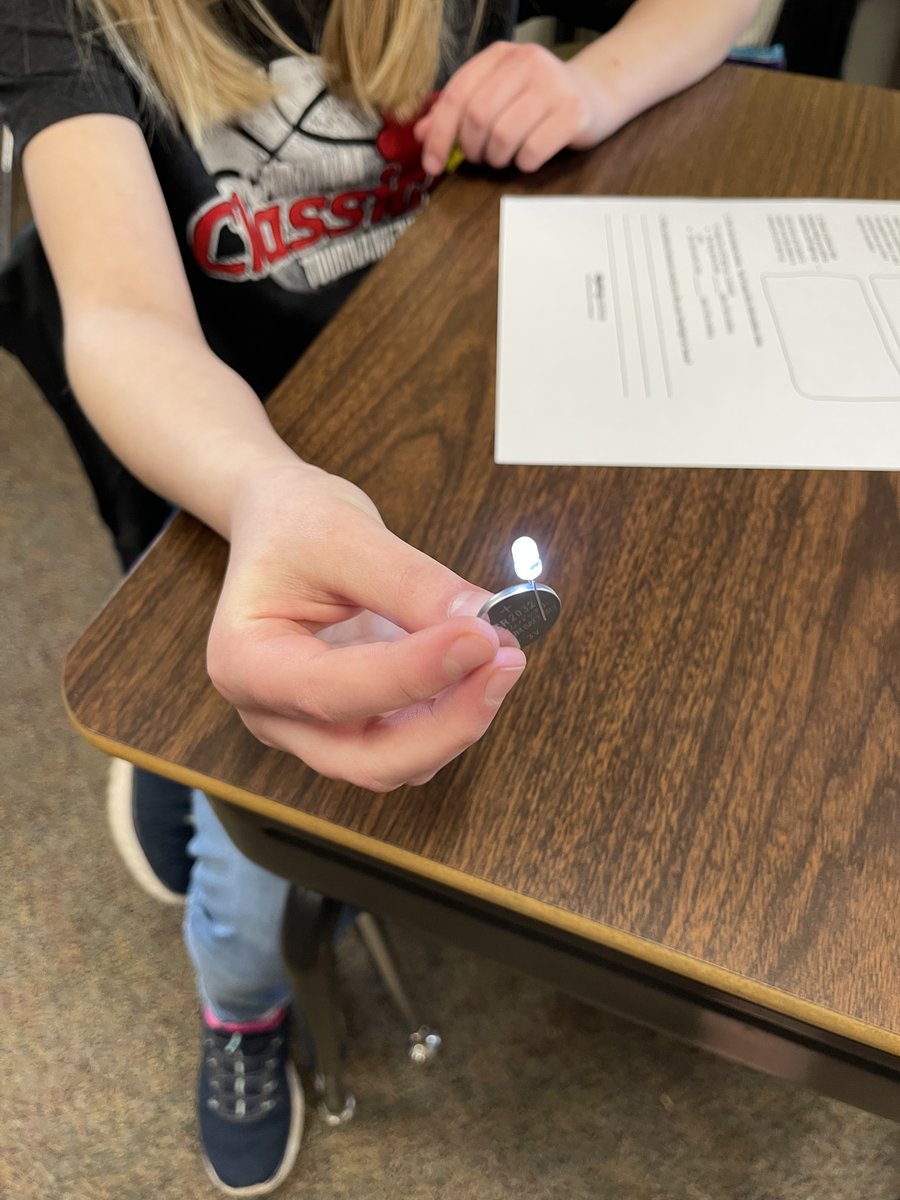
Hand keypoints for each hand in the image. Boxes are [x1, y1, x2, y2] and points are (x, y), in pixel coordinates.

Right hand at [206, 462, 526, 791]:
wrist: (280, 523)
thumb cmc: (294, 524)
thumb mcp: (347, 534)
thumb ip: (412, 585)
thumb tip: (483, 625)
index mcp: (246, 664)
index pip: (332, 692)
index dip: (413, 674)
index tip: (481, 637)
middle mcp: (273, 713)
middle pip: (367, 759)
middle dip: (447, 723)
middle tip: (507, 659)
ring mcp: (313, 729)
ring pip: (397, 762)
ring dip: (459, 719)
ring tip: (503, 650)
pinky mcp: (355, 724)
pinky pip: (412, 741)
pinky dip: (454, 711)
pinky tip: (482, 663)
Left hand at [415, 41, 614, 174]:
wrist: (594, 95)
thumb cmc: (538, 101)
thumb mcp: (497, 96)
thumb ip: (459, 111)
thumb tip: (421, 133)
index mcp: (500, 56)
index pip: (457, 95)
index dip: (439, 134)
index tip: (432, 164)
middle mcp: (526, 63)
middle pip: (477, 117)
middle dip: (471, 148)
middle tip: (480, 157)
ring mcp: (552, 86)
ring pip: (502, 136)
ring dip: (497, 158)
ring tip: (504, 157)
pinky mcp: (573, 113)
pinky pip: (532, 151)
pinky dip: (524, 163)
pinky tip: (528, 157)